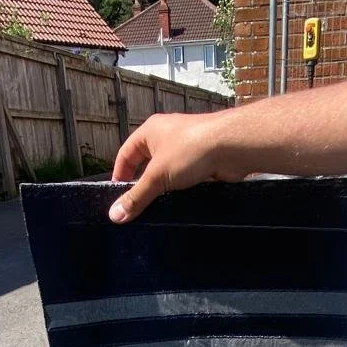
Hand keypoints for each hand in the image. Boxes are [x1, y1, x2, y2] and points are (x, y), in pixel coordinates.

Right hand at [108, 112, 244, 222]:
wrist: (232, 145)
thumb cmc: (190, 150)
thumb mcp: (157, 176)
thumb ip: (137, 196)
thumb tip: (115, 215)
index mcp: (150, 131)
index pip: (126, 153)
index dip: (119, 174)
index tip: (117, 196)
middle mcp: (167, 135)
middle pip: (147, 162)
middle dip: (142, 183)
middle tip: (137, 205)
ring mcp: (187, 146)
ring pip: (168, 170)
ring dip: (163, 187)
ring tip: (157, 207)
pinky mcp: (203, 158)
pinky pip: (185, 175)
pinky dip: (180, 188)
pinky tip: (179, 203)